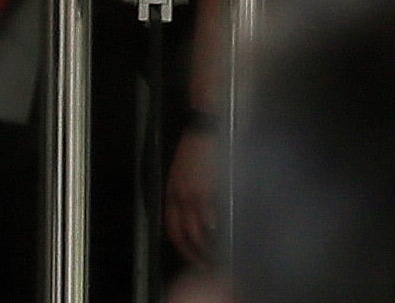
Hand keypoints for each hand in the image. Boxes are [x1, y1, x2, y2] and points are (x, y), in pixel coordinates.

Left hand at [164, 127, 217, 268]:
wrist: (203, 130)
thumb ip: (187, 195)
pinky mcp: (207, 188)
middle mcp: (179, 196)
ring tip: (218, 257)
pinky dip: (215, 229)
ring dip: (207, 246)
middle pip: (183, 233)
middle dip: (194, 253)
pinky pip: (209, 215)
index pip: (172, 228)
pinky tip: (222, 236)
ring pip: (196, 229)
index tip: (191, 257)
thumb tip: (198, 218)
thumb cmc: (197, 150)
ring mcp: (192, 193)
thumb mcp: (184, 174)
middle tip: (207, 264)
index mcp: (172, 193)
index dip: (180, 246)